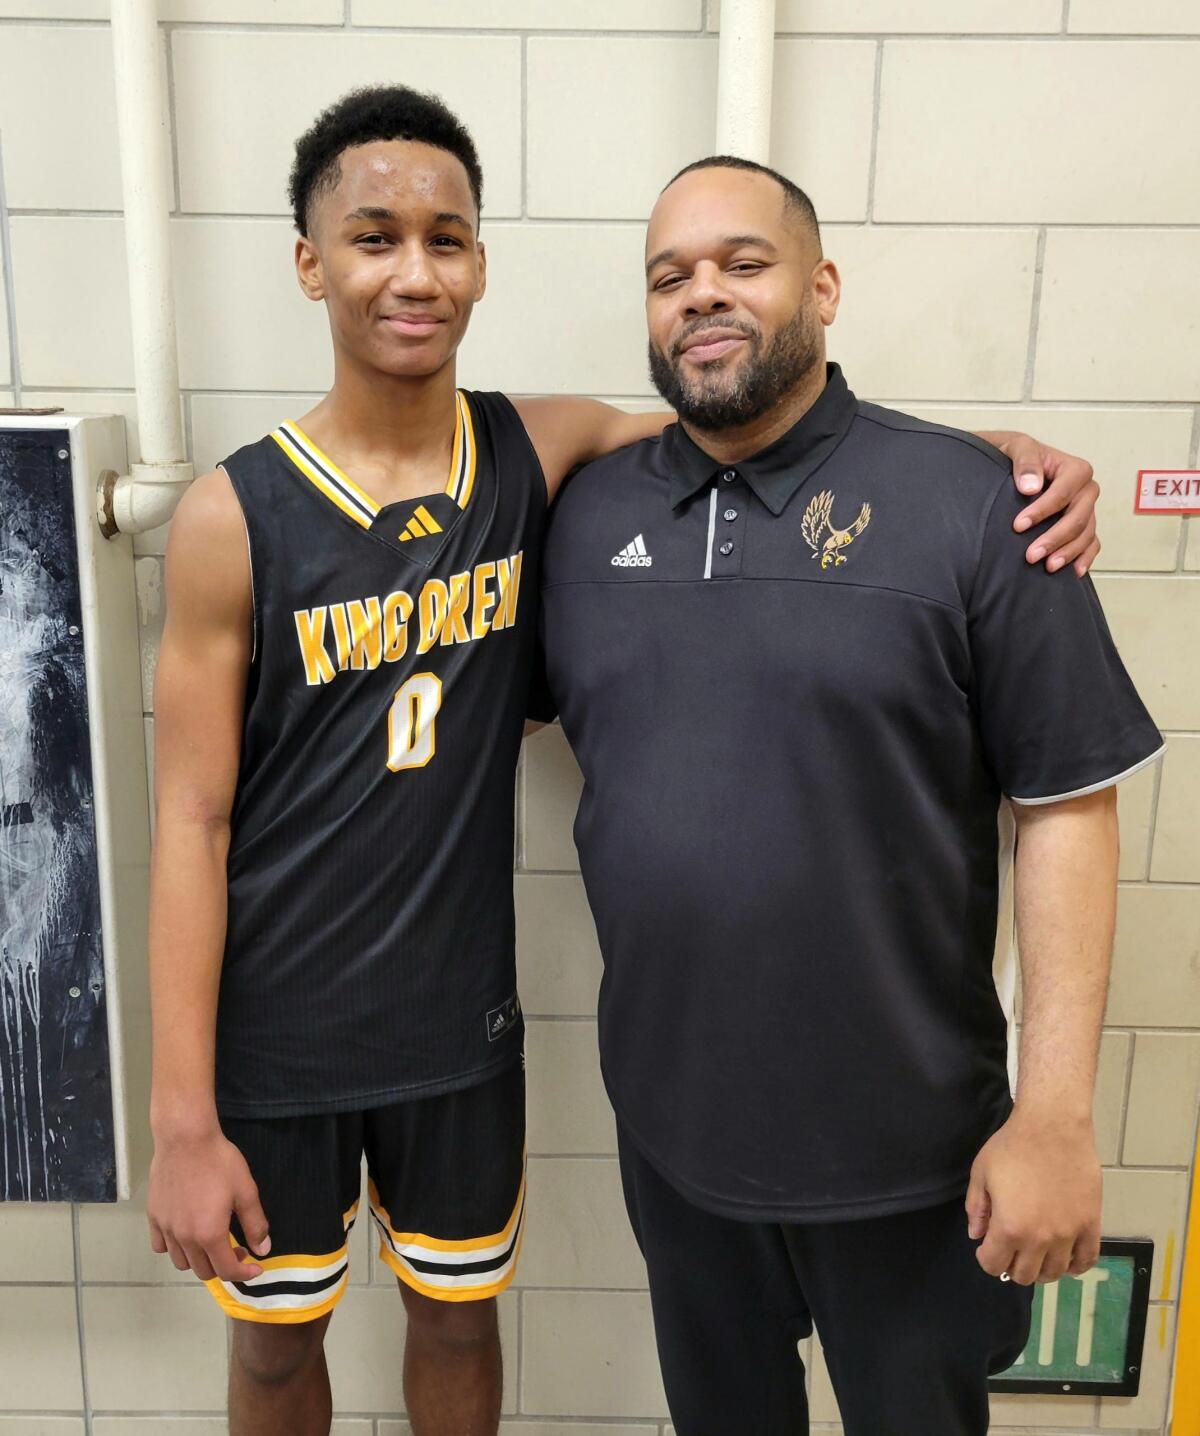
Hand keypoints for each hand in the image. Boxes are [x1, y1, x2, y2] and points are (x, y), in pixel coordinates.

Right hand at [147, 1125, 270, 1282]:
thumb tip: (263, 1250)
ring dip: (199, 1260)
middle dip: (223, 1266)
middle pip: (203, 1271)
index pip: (226, 1270)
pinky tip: (185, 1233)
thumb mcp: (246, 1191)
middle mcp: (185, 1238)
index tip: (255, 1268)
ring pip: (181, 1262)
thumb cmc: (219, 1162)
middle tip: (236, 1248)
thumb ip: (255, 1224)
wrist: (185, 1139)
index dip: (244, 1274)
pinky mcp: (153, 1217)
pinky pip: (161, 1246)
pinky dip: (174, 1248)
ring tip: (211, 1241)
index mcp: (210, 1234)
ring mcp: (166, 1229)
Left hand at [965, 1112, 1101, 1285]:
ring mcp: (1069, 1234)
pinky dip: (1075, 1267)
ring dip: (1042, 1269)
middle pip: (1025, 1275)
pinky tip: (1066, 1259)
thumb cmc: (1012, 1146)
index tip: (988, 1246)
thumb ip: (976, 1208)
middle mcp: (1040, 1238)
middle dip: (1012, 1265)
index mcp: (1009, 1227)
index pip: (994, 1265)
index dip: (987, 1258)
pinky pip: (1087, 1259)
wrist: (1052, 1127)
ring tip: (1036, 1253)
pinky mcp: (1091, 1224)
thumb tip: (976, 1235)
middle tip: (1011, 1248)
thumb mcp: (981, 1174)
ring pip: (1055, 1272)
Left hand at [980, 432, 1100, 576]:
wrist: (1015, 464)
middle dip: (1055, 539)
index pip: (1063, 494)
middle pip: (1078, 518)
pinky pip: (1092, 543)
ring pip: (1085, 534)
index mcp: (1076, 470)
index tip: (1018, 526)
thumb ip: (1026, 462)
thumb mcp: (1018, 448)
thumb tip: (1030, 487)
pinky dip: (1084, 558)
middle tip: (1031, 556)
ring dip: (1068, 553)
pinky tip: (1074, 573)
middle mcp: (1086, 490)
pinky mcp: (1083, 525)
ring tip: (1048, 567)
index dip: (1042, 511)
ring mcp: (1087, 509)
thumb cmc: (1019, 456)